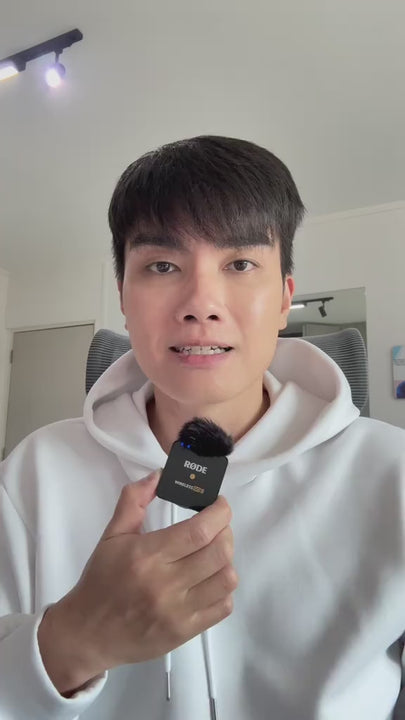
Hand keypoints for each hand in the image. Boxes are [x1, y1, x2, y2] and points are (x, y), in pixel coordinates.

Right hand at [38, 469, 237, 693]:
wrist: (87, 632)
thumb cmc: (101, 580)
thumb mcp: (112, 535)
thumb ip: (134, 500)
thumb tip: (159, 475)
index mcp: (148, 555)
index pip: (200, 531)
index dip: (219, 513)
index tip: (219, 505)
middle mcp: (166, 584)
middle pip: (219, 552)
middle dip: (226, 531)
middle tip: (217, 526)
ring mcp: (178, 612)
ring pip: (226, 579)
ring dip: (226, 560)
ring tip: (213, 553)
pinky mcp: (185, 632)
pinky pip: (223, 607)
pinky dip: (223, 589)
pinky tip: (209, 580)